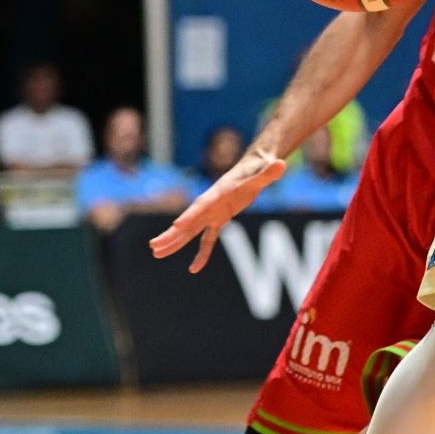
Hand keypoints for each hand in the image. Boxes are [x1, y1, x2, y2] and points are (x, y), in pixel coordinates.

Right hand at [149, 149, 289, 271]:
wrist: (256, 166)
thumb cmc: (260, 168)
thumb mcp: (266, 170)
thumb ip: (271, 171)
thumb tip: (281, 164)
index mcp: (219, 192)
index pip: (203, 205)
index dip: (190, 215)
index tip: (176, 226)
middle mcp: (211, 203)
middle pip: (188, 222)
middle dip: (172, 234)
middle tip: (153, 246)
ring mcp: (213, 213)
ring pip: (191, 232)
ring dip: (175, 243)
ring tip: (156, 254)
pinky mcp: (219, 220)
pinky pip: (208, 240)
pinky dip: (202, 254)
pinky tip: (194, 269)